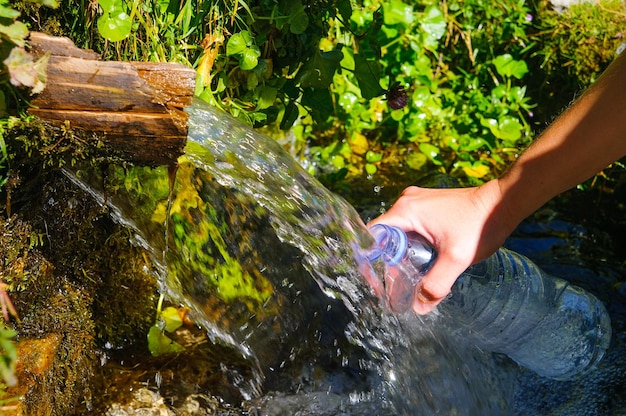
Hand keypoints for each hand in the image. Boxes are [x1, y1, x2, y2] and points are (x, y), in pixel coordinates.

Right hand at [368, 179, 510, 313]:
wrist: (503, 203)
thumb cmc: (480, 225)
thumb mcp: (456, 259)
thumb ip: (436, 284)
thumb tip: (419, 308)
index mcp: (406, 210)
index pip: (373, 236)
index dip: (371, 260)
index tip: (377, 281)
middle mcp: (407, 202)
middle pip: (385, 236)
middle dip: (388, 262)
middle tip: (396, 285)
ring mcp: (418, 202)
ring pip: (398, 233)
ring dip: (401, 254)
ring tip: (408, 277)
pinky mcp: (428, 206)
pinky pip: (410, 227)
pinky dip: (412, 245)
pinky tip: (422, 261)